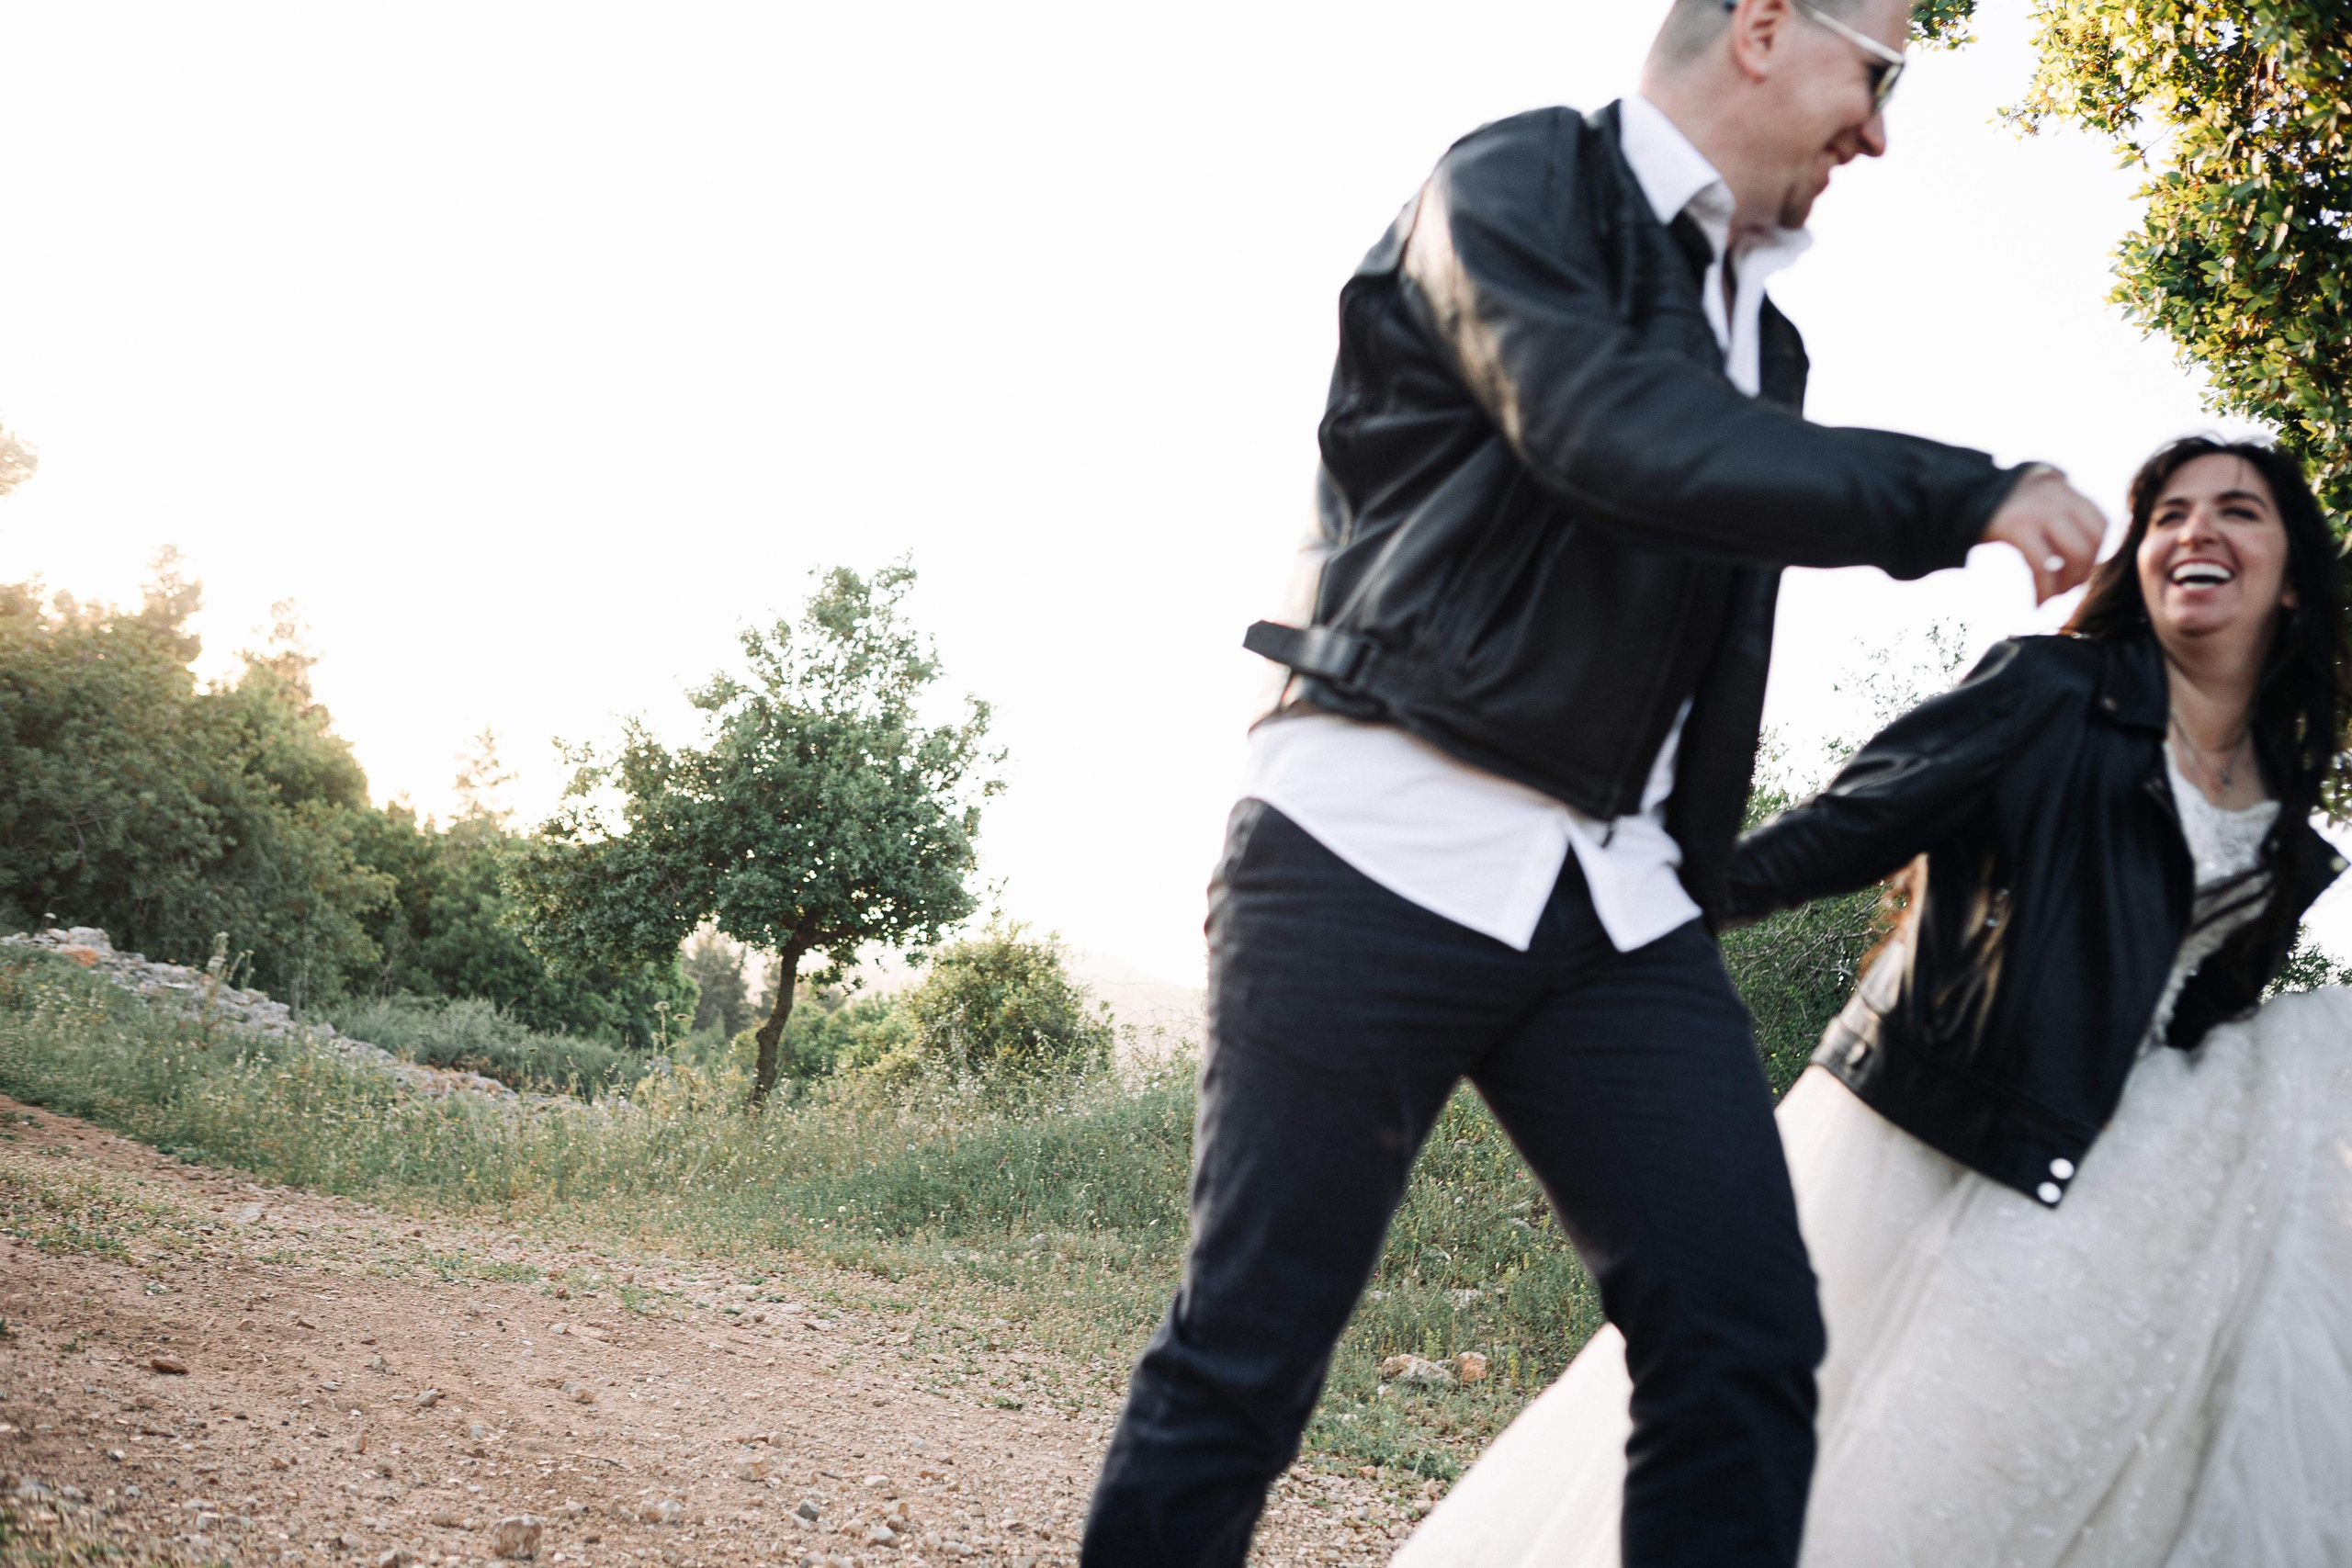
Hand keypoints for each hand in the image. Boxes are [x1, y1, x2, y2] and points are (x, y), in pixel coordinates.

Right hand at [1982, 466, 2106, 603]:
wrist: (1947, 495)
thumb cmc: (1988, 508)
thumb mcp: (2026, 501)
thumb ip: (2053, 515)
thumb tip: (2080, 554)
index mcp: (2060, 487)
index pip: (2101, 523)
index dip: (2096, 555)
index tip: (2077, 573)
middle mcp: (2054, 494)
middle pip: (2093, 541)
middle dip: (2083, 574)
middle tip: (2063, 591)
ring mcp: (2036, 508)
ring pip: (2075, 554)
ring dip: (2067, 585)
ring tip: (2049, 598)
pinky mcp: (2015, 525)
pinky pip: (2043, 566)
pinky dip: (2044, 591)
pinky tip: (2036, 605)